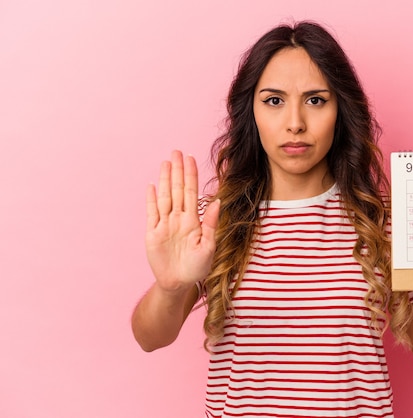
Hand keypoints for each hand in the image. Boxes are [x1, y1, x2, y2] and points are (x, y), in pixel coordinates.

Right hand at [145, 150, 219, 292]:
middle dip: (178, 170)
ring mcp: (165, 224)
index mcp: (193, 220)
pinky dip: (151, 198)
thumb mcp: (208, 247)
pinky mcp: (152, 233)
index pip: (192, 192)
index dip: (191, 175)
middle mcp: (179, 218)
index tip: (191, 158)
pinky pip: (152, 212)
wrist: (178, 284)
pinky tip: (153, 185)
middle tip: (176, 152)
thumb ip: (211, 224)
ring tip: (166, 163)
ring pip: (165, 196)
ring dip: (165, 179)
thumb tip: (217, 201)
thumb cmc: (197, 267)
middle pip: (178, 189)